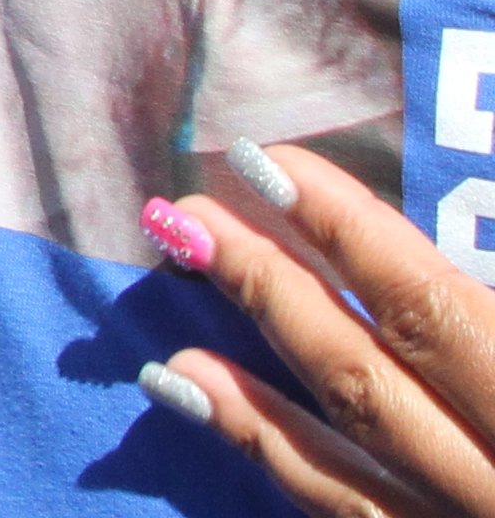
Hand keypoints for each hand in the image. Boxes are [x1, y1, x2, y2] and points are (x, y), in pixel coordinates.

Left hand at [147, 141, 494, 510]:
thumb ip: (489, 303)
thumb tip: (428, 254)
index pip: (432, 310)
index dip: (350, 231)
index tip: (268, 162)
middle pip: (367, 372)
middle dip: (273, 284)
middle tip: (191, 210)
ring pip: (349, 445)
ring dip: (250, 354)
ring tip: (181, 275)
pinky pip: (348, 513)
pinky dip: (265, 447)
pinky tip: (189, 388)